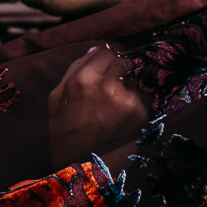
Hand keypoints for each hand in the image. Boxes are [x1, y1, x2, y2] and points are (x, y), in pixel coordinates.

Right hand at [48, 45, 150, 163]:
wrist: (71, 156)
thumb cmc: (61, 122)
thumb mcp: (60, 90)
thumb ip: (78, 66)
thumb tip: (97, 50)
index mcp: (84, 78)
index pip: (107, 52)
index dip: (109, 60)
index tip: (110, 67)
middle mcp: (106, 86)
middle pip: (126, 63)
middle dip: (124, 71)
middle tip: (119, 83)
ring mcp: (125, 101)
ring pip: (139, 79)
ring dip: (135, 86)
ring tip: (123, 100)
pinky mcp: (138, 115)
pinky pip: (147, 99)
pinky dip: (142, 103)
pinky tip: (130, 112)